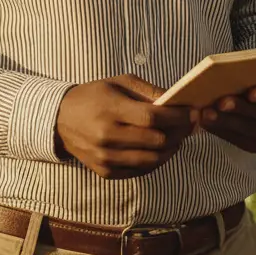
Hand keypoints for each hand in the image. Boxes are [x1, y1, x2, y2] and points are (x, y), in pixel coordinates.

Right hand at [55, 74, 197, 178]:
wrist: (61, 119)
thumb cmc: (96, 95)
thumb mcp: (120, 82)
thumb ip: (149, 91)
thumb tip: (177, 100)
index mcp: (112, 110)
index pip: (152, 118)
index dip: (177, 117)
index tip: (194, 113)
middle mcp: (107, 136)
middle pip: (155, 141)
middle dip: (179, 133)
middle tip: (191, 125)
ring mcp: (105, 158)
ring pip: (151, 160)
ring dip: (171, 150)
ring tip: (179, 138)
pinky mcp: (105, 172)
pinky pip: (139, 171)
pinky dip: (155, 162)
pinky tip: (162, 150)